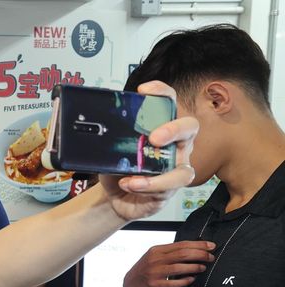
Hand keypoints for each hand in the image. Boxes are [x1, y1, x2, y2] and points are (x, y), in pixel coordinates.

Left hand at [97, 82, 198, 221]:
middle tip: (154, 137)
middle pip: (189, 128)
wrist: (115, 196)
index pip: (169, 103)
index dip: (162, 93)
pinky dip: (147, 186)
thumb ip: (111, 138)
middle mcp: (175, 147)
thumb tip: (98, 128)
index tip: (144, 90)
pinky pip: (167, 188)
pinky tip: (129, 183)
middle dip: (174, 129)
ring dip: (161, 171)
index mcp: (162, 129)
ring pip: (184, 169)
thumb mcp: (111, 150)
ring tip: (136, 173)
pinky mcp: (169, 190)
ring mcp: (175, 169)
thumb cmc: (118, 169)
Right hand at [122, 240, 214, 286]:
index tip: (211, 246)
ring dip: (195, 267)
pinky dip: (185, 280)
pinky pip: (173, 282)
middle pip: (183, 254)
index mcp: (157, 250)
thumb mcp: (155, 256)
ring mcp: (154, 272)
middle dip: (200, 255)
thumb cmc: (147, 269)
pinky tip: (191, 279)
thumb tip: (194, 248)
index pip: (182, 244)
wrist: (132, 284)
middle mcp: (155, 259)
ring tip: (202, 267)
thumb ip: (171, 252)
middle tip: (210, 257)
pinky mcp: (154, 284)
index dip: (199, 245)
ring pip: (180, 267)